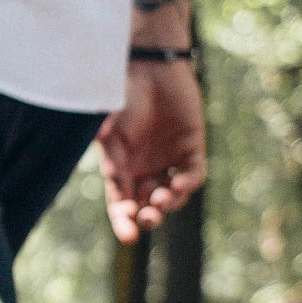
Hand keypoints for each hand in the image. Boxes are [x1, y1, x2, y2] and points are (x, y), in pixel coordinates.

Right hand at [96, 59, 205, 243]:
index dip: (124, 222)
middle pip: (147, 206)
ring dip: (166, 203)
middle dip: (148, 218)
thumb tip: (110, 177)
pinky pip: (192, 176)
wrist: (151, 65)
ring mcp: (169, 160)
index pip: (121, 203)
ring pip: (171, 196)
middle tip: (149, 218)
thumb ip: (109, 151)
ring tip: (161, 197)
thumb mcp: (110, 125)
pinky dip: (186, 185)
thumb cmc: (123, 92)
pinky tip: (177, 185)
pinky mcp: (192, 148)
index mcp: (121, 167)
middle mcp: (145, 168)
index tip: (129, 237)